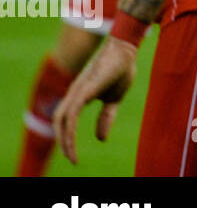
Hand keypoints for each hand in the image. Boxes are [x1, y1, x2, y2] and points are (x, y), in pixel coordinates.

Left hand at [51, 37, 136, 163]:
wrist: (126, 49)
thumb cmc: (121, 69)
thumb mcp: (114, 99)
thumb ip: (106, 117)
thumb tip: (100, 139)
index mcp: (80, 95)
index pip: (65, 119)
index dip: (66, 137)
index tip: (74, 154)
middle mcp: (74, 93)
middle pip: (58, 121)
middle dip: (63, 142)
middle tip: (71, 159)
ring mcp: (77, 90)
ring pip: (62, 120)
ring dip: (65, 140)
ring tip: (71, 156)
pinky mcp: (84, 89)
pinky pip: (71, 114)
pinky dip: (70, 129)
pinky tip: (74, 140)